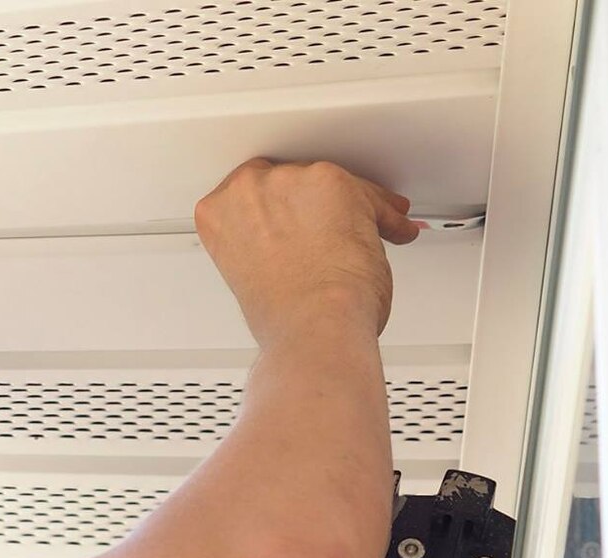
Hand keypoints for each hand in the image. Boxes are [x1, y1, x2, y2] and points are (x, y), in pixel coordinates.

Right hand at [194, 158, 423, 345]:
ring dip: (354, 209)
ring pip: (329, 183)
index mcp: (217, 214)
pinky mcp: (330, 180)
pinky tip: (390, 233)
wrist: (313, 327)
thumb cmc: (285, 321)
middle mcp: (247, 189)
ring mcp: (287, 182)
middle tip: (332, 236)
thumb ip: (266, 246)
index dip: (282, 213)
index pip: (253, 196)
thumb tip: (300, 244)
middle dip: (317, 208)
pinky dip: (385, 215)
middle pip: (290, 180)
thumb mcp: (252, 278)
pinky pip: (367, 192)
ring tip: (363, 242)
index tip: (296, 225)